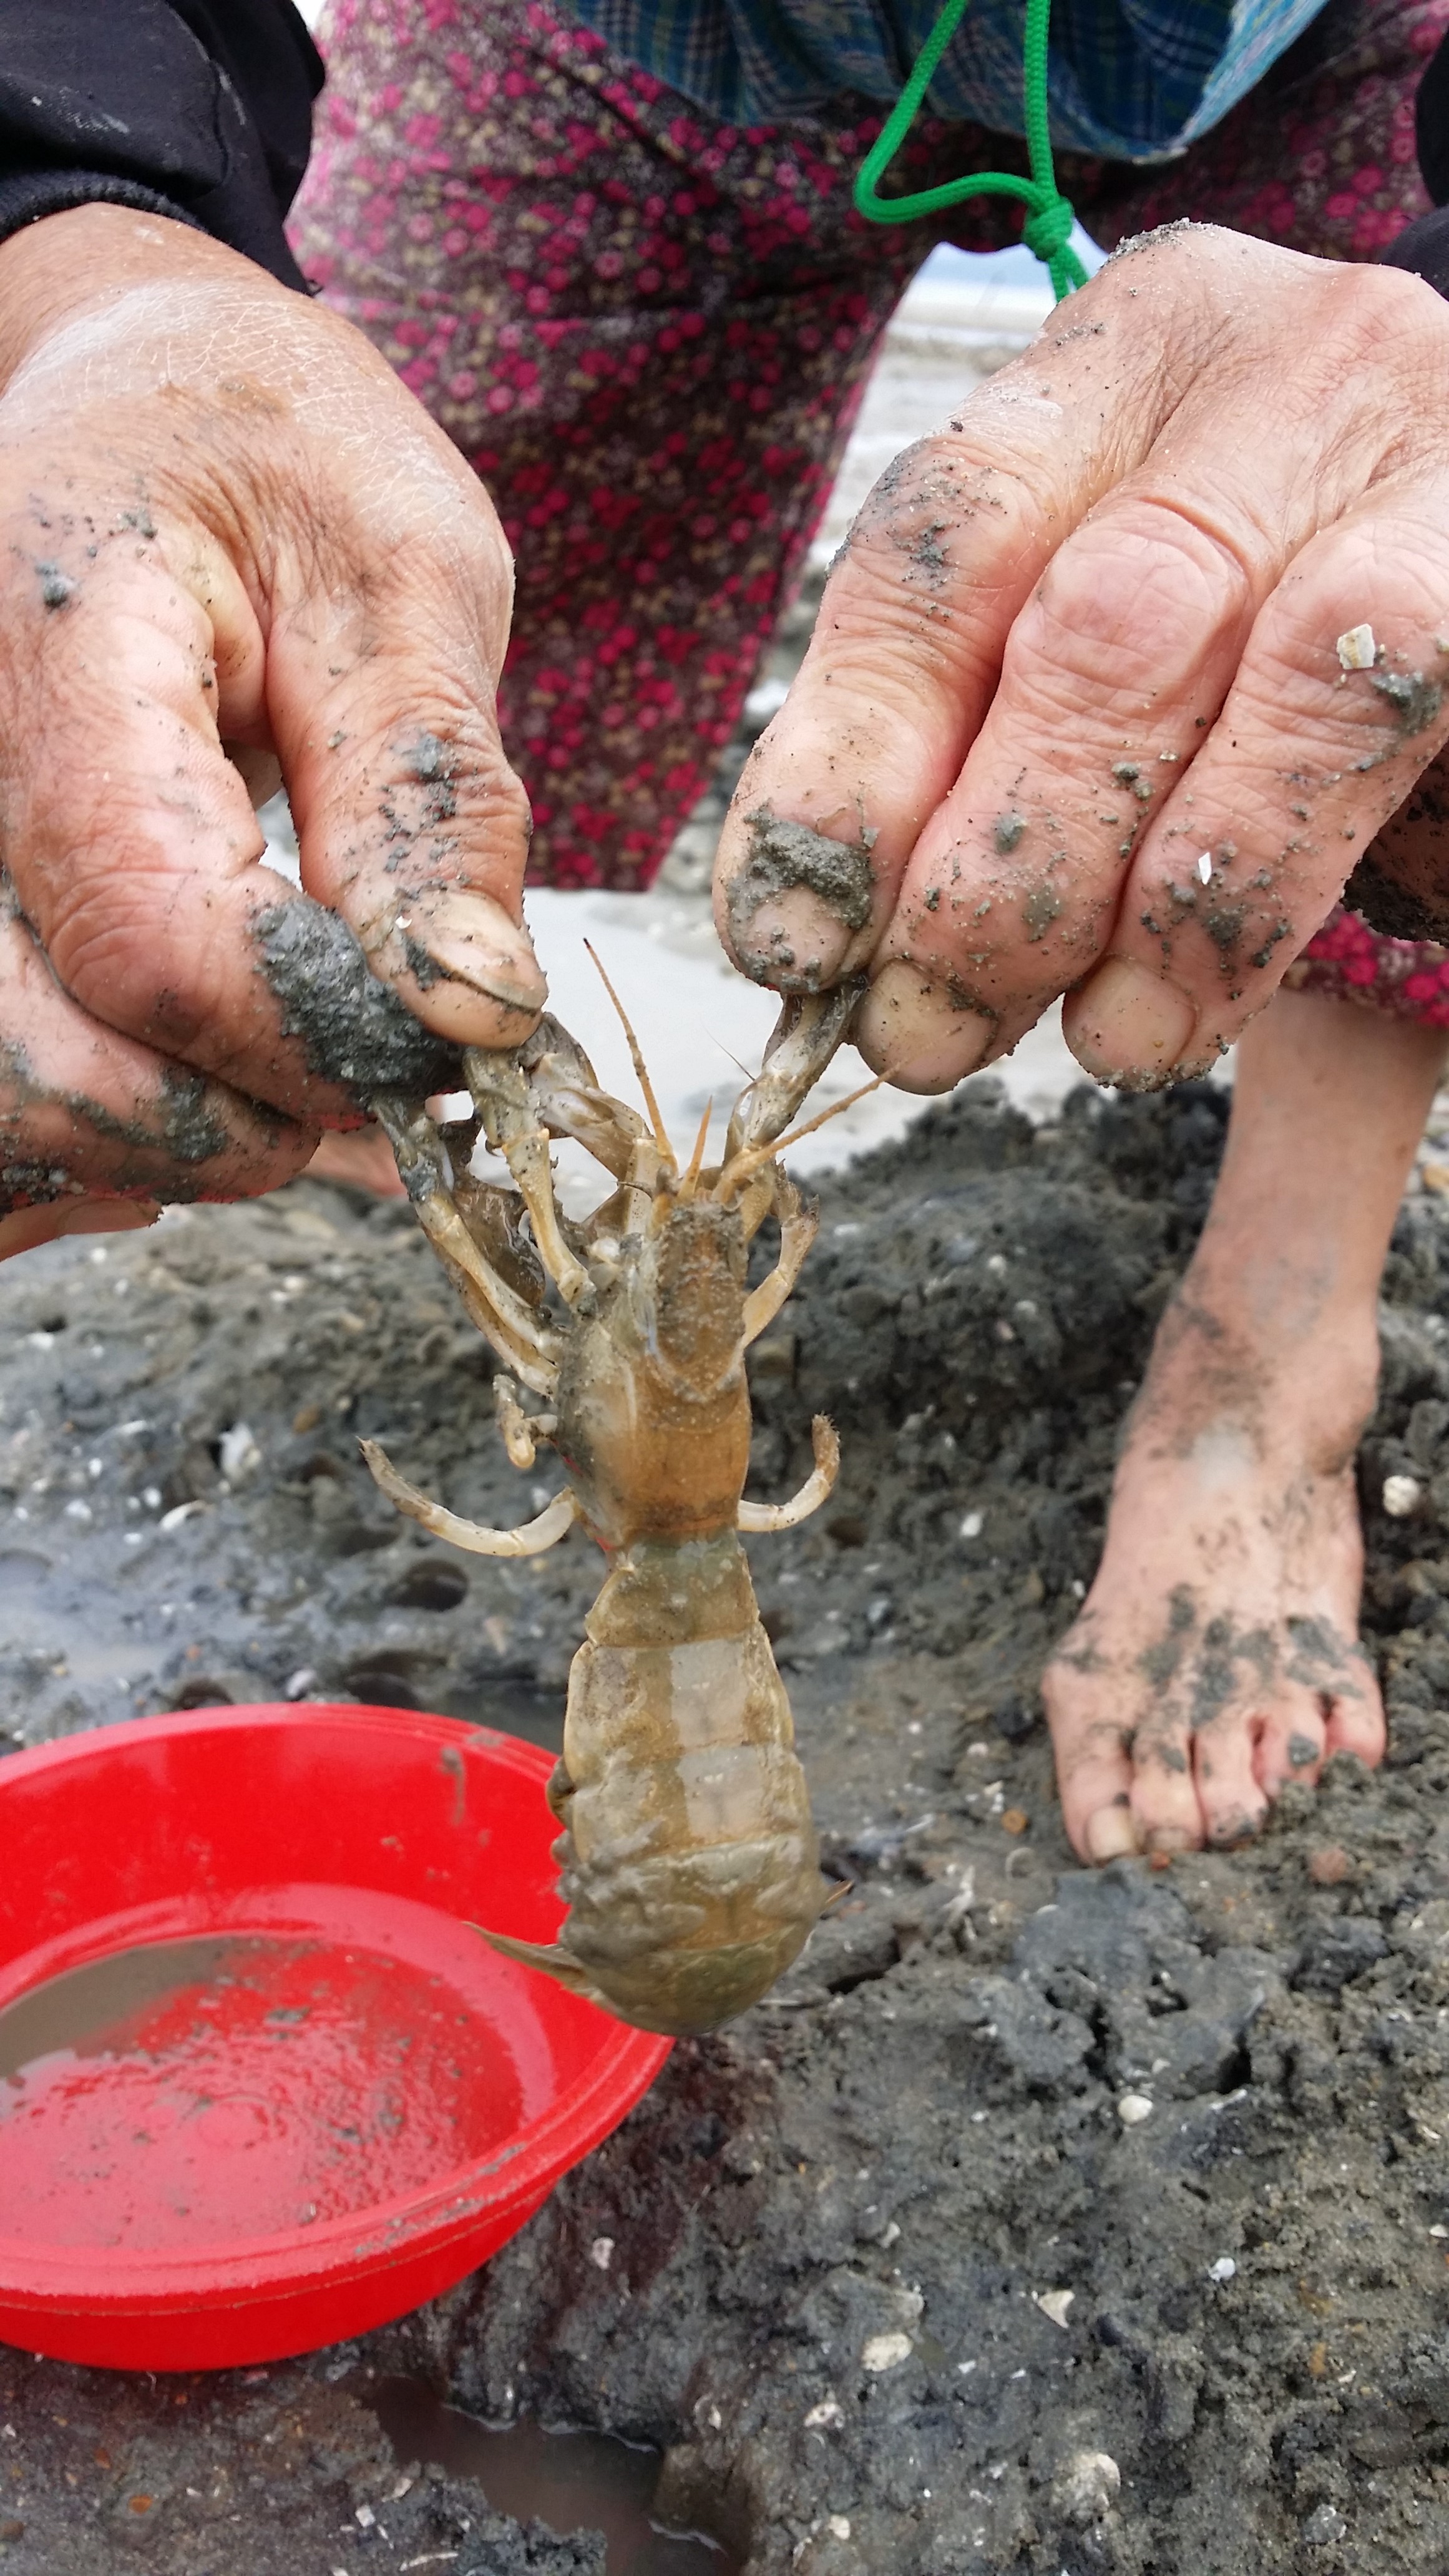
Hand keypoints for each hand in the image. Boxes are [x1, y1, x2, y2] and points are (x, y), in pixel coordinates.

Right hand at [0, 205, 541, 1258]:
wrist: (146, 394)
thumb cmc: (279, 456)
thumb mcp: (409, 579)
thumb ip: (430, 801)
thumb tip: (473, 1010)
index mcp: (54, 642)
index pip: (148, 934)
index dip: (303, 1038)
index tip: (429, 1044)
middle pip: (32, 1056)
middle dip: (223, 1127)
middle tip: (365, 1091)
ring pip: (8, 1096)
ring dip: (161, 1147)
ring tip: (300, 1097)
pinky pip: (8, 1080)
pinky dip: (109, 1128)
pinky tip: (216, 1091)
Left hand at [713, 225, 1448, 1090]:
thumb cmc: (1257, 632)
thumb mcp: (1093, 634)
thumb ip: (972, 743)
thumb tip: (818, 944)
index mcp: (1135, 350)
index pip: (951, 533)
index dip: (851, 756)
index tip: (785, 939)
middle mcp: (1292, 365)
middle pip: (1106, 620)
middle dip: (989, 869)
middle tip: (918, 1034)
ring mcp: (1433, 457)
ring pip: (1282, 677)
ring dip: (1148, 899)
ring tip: (1080, 1042)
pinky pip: (1382, 731)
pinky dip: (1257, 897)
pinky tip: (1181, 1007)